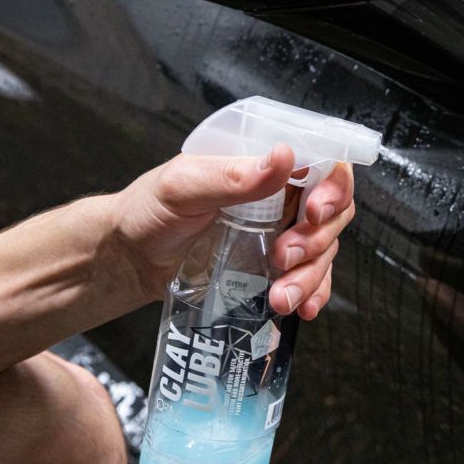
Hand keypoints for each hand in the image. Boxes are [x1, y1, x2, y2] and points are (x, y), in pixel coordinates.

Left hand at [113, 143, 354, 317]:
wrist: (130, 261)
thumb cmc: (148, 212)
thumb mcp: (183, 187)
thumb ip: (232, 176)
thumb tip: (284, 155)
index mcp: (264, 165)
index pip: (324, 163)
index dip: (334, 187)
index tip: (314, 213)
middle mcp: (281, 196)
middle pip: (334, 212)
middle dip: (318, 240)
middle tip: (284, 256)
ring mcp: (282, 233)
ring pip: (325, 250)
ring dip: (312, 276)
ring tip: (282, 296)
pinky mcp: (276, 268)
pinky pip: (313, 279)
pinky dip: (314, 294)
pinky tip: (302, 307)